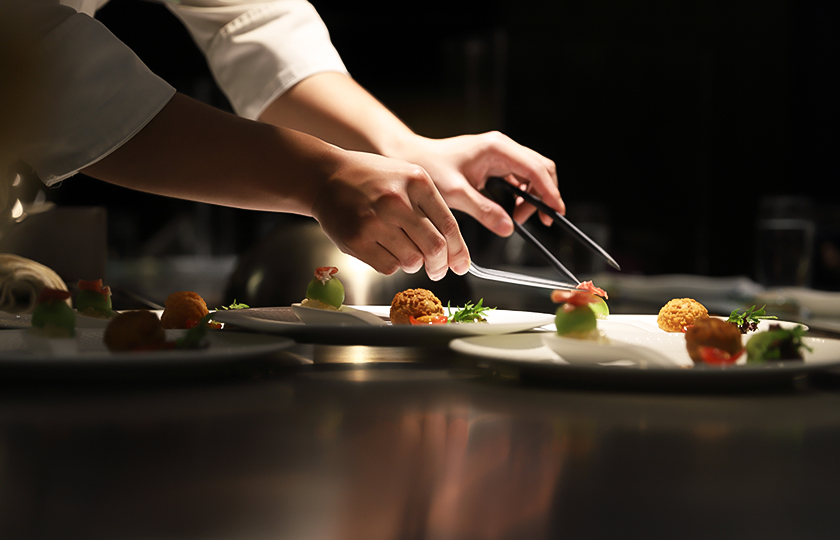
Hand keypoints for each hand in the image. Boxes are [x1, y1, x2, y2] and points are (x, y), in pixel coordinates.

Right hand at [311, 150, 469, 279]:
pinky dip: (391, 265)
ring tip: (405, 254)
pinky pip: (388, 267)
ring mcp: (375, 221)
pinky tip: (384, 250)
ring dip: (413, 265)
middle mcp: (398, 200)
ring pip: (412, 261)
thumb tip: (452, 248)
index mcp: (417, 182)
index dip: (458, 252)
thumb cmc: (370, 180)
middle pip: (435, 248)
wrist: (326, 176)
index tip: (461, 265)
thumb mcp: (406, 178)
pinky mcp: (357, 239)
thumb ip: (429, 207)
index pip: (449, 226)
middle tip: (437, 271)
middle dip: (440, 266)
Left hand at [393, 132, 562, 236]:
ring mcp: (500, 154)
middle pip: (540, 168)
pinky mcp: (495, 163)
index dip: (549, 191)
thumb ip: (484, 211)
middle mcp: (502, 147)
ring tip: (519, 218)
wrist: (412, 157)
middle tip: (538, 220)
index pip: (535, 168)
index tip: (555, 212)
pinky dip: (522, 194)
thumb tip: (508, 227)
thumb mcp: (456, 194)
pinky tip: (512, 210)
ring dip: (532, 196)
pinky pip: (519, 177)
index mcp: (496, 148)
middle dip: (544, 195)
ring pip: (532, 173)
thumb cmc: (430, 169)